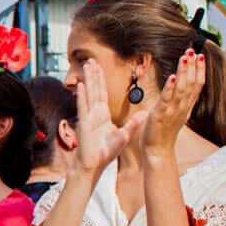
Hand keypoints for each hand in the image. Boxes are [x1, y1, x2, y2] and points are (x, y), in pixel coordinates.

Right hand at [72, 58, 147, 172]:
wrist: (95, 165)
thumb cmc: (106, 152)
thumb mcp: (124, 135)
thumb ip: (133, 123)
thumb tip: (145, 113)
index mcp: (102, 115)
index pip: (102, 93)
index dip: (101, 79)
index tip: (99, 67)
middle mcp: (94, 114)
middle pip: (95, 89)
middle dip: (93, 74)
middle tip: (91, 60)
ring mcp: (88, 117)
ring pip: (89, 94)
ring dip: (88, 79)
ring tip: (86, 66)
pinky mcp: (84, 124)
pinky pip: (83, 107)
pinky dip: (82, 96)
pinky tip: (81, 85)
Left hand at [137, 49, 204, 157]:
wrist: (157, 151)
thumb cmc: (163, 133)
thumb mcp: (175, 114)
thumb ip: (179, 102)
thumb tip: (178, 89)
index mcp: (186, 106)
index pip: (197, 85)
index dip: (200, 70)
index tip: (201, 56)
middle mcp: (182, 107)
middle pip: (192, 83)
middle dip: (193, 66)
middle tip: (194, 50)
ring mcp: (173, 111)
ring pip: (182, 88)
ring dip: (184, 72)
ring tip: (185, 57)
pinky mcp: (161, 115)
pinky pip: (167, 99)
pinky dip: (170, 88)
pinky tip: (173, 76)